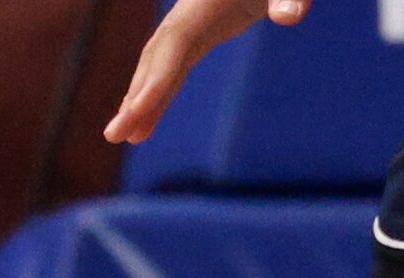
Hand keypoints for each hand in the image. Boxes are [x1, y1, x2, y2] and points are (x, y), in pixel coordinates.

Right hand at [104, 0, 303, 144]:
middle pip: (156, 57)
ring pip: (158, 65)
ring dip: (139, 101)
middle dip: (134, 96)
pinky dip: (158, 95)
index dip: (156, 75)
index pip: (176, 41)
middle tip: (114, 136)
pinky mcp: (201, 32)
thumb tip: (290, 16)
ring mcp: (193, 23)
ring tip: (125, 137)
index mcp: (205, 0)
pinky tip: (145, 123)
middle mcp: (191, 11)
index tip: (138, 109)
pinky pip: (173, 68)